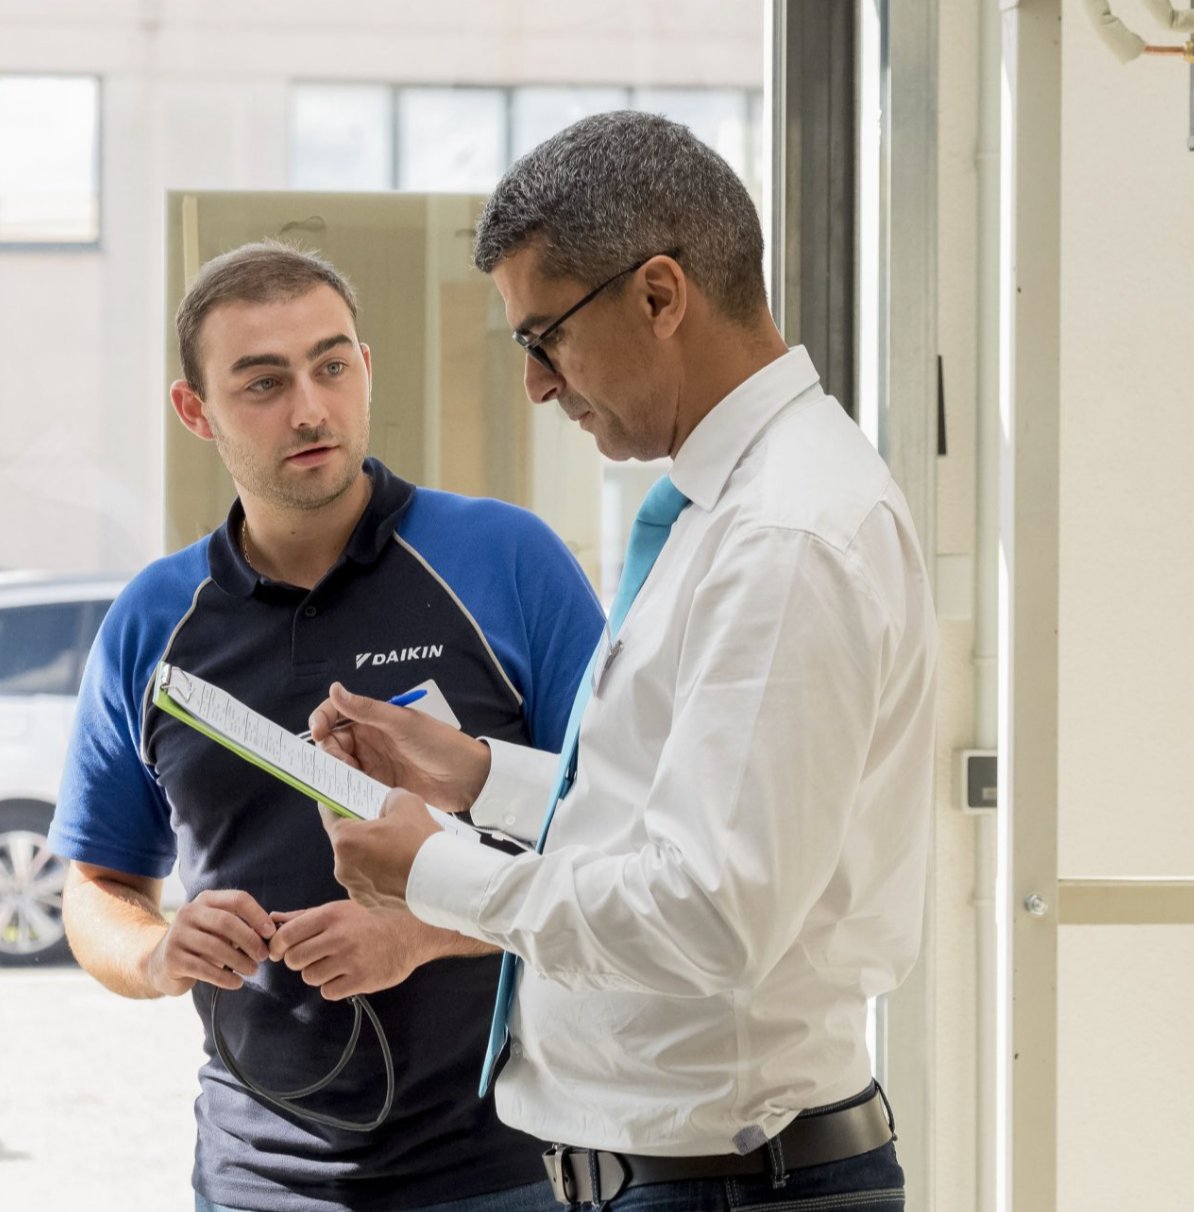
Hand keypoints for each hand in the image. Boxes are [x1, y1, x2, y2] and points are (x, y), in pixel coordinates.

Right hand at [145, 889, 274, 995]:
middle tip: (264, 956)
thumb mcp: (218, 928)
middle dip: (250, 940)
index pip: (237, 899)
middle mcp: (189, 912)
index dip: (257, 915)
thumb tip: (271, 934)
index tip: (271, 933)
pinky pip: (204, 968)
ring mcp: (177, 934)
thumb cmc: (201, 944)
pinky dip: (224, 977)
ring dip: (240, 961)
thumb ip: (240, 926)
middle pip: (227, 922)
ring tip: (253, 971)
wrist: (160, 963)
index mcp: (205, 899)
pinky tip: (237, 983)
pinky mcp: (172, 958)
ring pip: (216, 946)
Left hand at [267, 899, 434, 999]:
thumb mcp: (340, 909)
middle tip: (315, 957)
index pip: (286, 935)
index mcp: (330, 915)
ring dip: (318, 974)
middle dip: (300, 961)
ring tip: (335, 965)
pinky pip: (329, 991)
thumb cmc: (373, 918)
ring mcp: (350, 959)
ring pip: (310, 977)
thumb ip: (305, 916)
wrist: (413, 932)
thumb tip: (273, 918)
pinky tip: (347, 975)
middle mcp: (338, 936)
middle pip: (294, 960)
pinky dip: (334, 987)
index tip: (281, 951)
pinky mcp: (362, 979)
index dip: (278, 947)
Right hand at [308, 682, 490, 812]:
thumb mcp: (402, 723)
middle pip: (332, 741)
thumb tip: (335, 688)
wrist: (467, 778)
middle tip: (340, 762)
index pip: (336, 713)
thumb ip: (366, 709)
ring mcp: (373, 763)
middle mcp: (370, 739)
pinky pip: (352, 786)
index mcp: (374, 718)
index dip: (321, 720)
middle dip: (327, 750)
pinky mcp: (377, 785)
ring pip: (339, 765)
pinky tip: (351, 791)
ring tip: (350, 778)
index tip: (317, 732)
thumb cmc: (440, 744)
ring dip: (336, 771)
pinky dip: (346, 788)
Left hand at [321, 790, 441, 911]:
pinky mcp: (371, 905)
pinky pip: (371, 885)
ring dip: (372, 858)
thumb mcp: (407, 803)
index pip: (330, 816)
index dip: (335, 806)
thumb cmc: (421, 842)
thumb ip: (390, 799)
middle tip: (386, 829)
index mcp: (346, 840)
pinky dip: (382, 878)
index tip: (338, 802)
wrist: (442, 882)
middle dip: (362, 835)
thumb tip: (387, 805)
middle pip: (347, 843)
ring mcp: (356, 889)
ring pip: (359, 866)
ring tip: (399, 853)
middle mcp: (343, 868)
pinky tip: (402, 871)